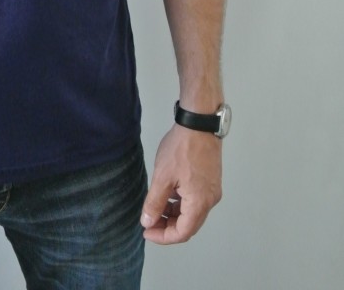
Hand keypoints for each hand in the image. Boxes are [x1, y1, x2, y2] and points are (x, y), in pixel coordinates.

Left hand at [140, 124, 221, 244]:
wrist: (199, 123)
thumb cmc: (180, 149)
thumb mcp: (162, 177)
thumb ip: (154, 202)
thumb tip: (148, 222)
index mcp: (199, 203)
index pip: (182, 233)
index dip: (163, 237)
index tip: (146, 232)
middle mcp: (210, 201)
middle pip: (189, 225)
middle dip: (167, 226)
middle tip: (148, 221)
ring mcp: (212, 190)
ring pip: (192, 212)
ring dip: (174, 214)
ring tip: (154, 206)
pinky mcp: (211, 180)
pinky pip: (195, 200)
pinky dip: (181, 202)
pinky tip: (167, 193)